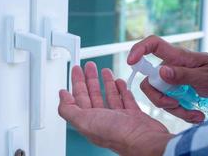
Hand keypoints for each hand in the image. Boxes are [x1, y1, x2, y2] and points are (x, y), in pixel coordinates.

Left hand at [58, 62, 172, 155]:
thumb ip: (69, 109)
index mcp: (90, 120)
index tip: (76, 70)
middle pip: (93, 94)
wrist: (145, 141)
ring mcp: (119, 117)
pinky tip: (119, 82)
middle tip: (89, 66)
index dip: (77, 82)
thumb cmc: (117, 135)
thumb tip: (62, 96)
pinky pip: (125, 99)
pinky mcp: (133, 115)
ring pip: (109, 95)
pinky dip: (121, 90)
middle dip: (90, 79)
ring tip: (104, 70)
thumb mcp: (85, 121)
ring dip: (105, 82)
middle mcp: (103, 118)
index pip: (80, 97)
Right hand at [127, 35, 207, 122]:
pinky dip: (180, 112)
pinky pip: (168, 103)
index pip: (153, 44)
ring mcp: (170, 80)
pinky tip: (195, 115)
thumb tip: (160, 72)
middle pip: (149, 81)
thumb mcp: (205, 77)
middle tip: (176, 105)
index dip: (138, 50)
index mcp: (176, 57)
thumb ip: (183, 75)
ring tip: (195, 114)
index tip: (130, 62)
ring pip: (158, 96)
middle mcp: (169, 67)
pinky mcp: (174, 90)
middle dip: (159, 98)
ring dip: (174, 109)